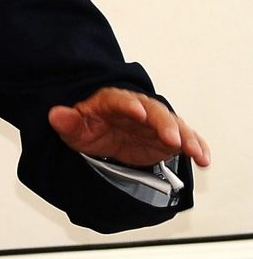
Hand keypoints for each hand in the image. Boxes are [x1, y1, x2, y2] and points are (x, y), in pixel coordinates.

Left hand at [49, 88, 209, 169]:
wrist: (101, 133)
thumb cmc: (87, 124)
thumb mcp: (73, 126)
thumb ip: (67, 121)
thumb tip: (55, 114)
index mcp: (113, 100)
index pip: (122, 100)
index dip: (130, 105)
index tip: (137, 113)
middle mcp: (139, 108)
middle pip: (155, 113)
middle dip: (165, 125)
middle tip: (173, 140)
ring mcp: (155, 123)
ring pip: (175, 127)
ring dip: (187, 139)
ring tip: (195, 153)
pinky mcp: (167, 138)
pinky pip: (184, 140)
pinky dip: (196, 148)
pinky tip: (203, 158)